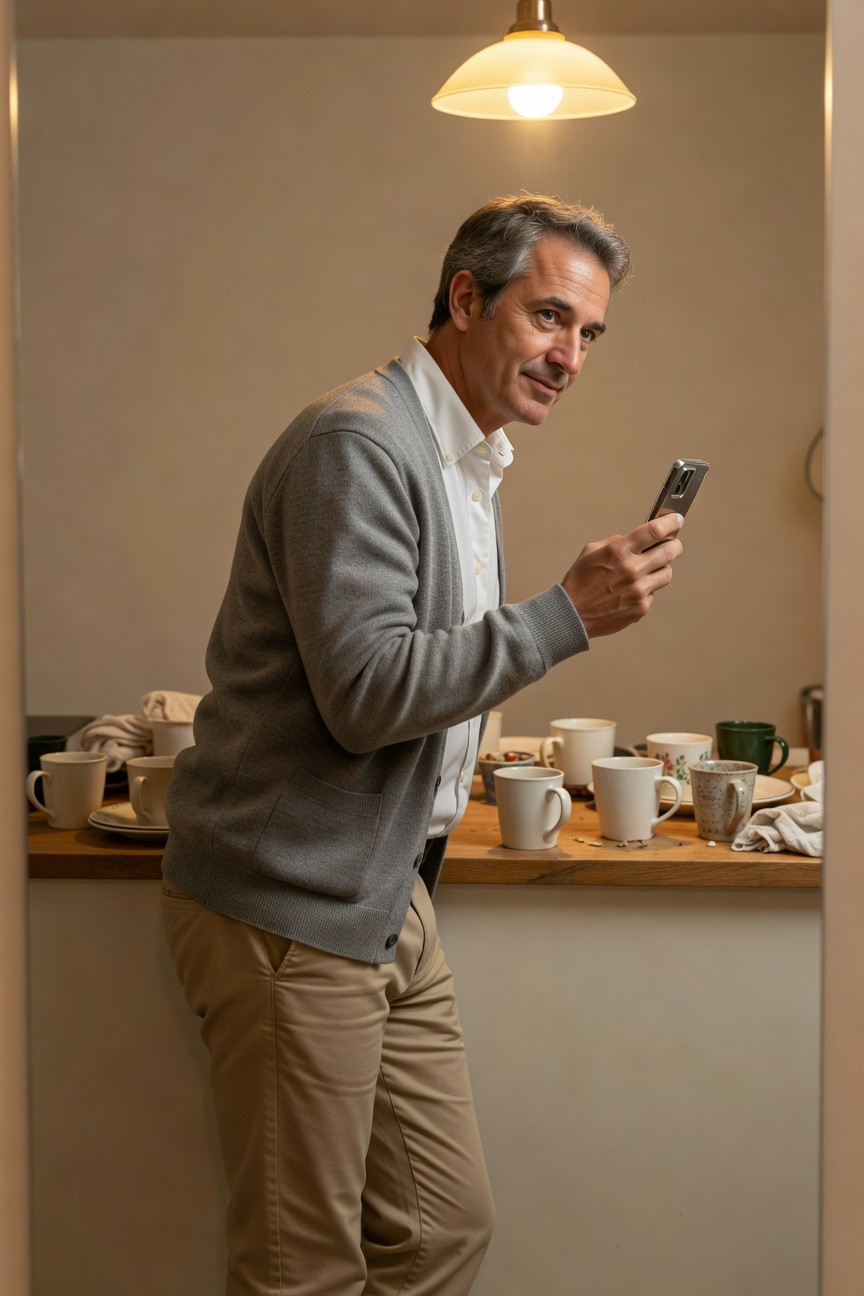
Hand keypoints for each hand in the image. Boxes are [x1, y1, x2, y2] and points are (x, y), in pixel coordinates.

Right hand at [561, 513, 683, 638]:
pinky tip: (632, 591)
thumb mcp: (592, 551)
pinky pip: (654, 593)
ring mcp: (639, 590)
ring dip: (661, 569)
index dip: (671, 522)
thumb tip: (640, 539)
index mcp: (619, 551)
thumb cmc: (580, 582)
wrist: (572, 614)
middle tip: (673, 545)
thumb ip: (617, 542)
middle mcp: (632, 569)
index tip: (677, 519)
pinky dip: (647, 590)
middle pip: (670, 551)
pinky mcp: (641, 607)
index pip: (655, 530)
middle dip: (674, 545)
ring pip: (666, 573)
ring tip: (649, 570)